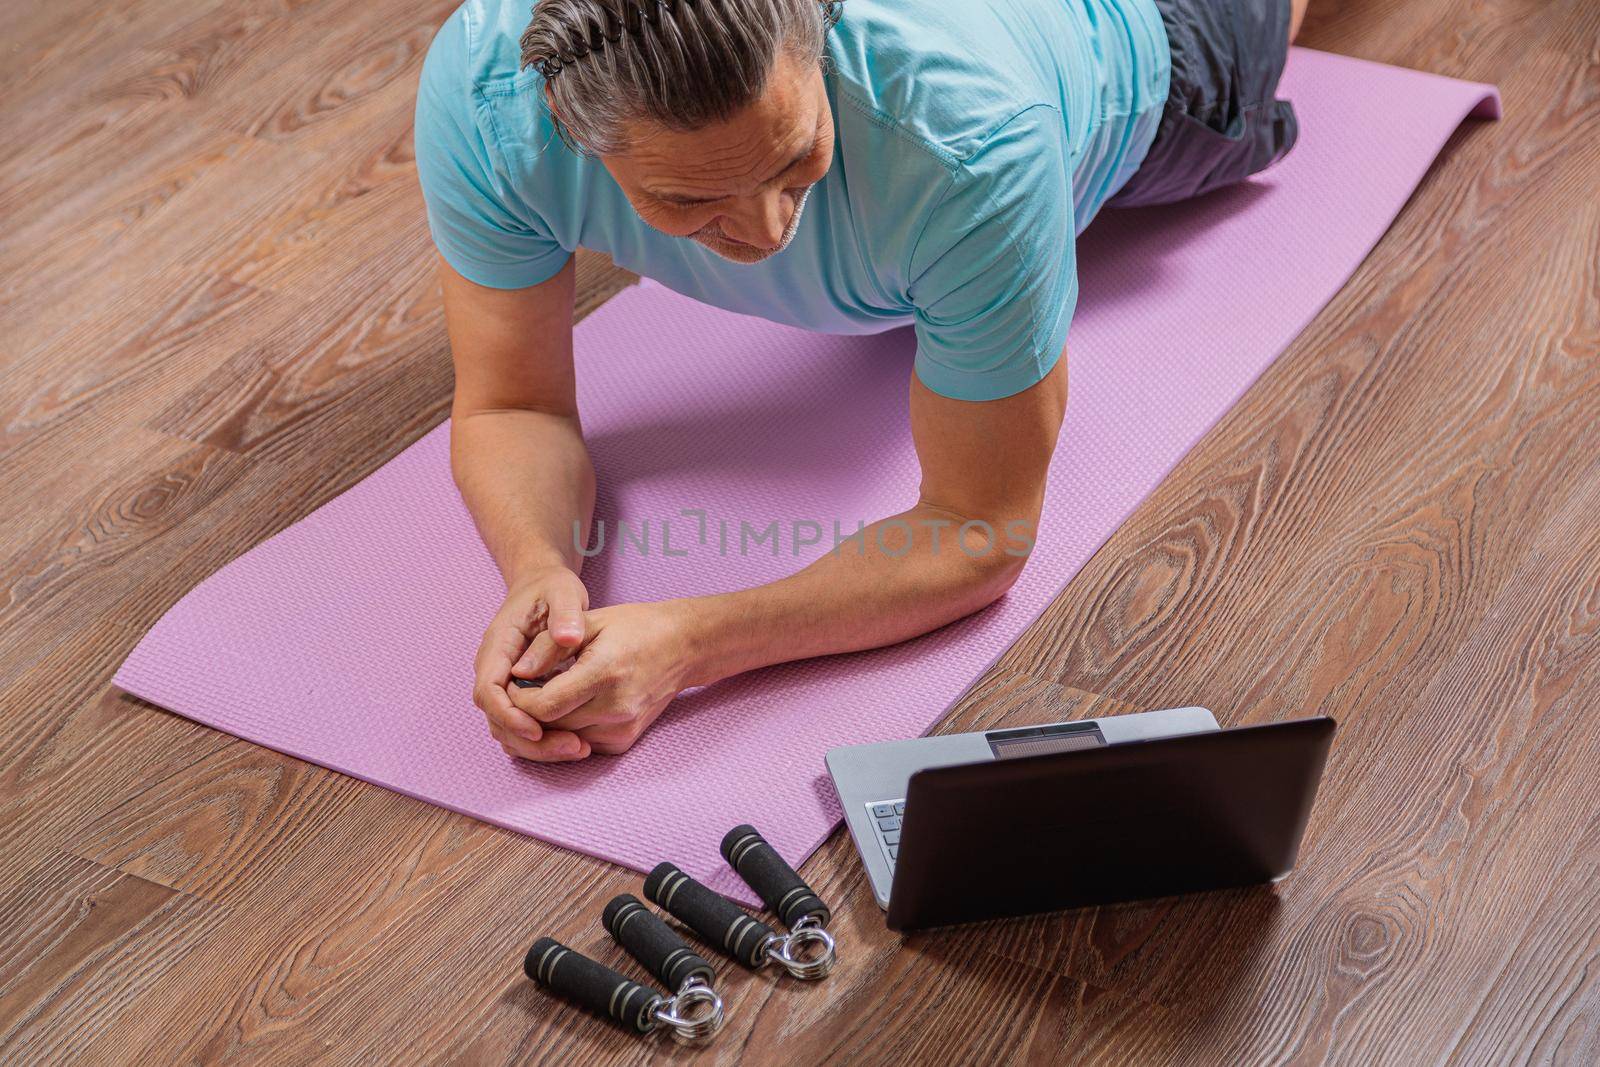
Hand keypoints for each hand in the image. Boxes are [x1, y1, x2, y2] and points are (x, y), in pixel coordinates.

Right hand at [473, 565, 591, 760]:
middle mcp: (494, 668)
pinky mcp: (518, 690)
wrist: (543, 585)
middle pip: (496, 717)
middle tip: (570, 748)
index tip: (539, 730)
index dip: (509, 715)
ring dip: (536, 746)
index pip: (488, 690)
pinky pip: (520, 723)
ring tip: (577, 749)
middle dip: (527, 740)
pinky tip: (574, 742)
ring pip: (507, 726)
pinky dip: (542, 738)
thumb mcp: (563, 591)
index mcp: (498, 646)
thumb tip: (568, 638)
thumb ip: (565, 613)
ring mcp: (504, 681)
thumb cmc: (552, 588)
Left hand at [509, 600, 697, 757]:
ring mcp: (622, 728)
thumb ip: (549, 645)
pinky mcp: (624, 741)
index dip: (518, 699)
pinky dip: (565, 731)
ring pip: (561, 741)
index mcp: (604, 673)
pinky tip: (565, 708)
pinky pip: (580, 744)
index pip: (544, 705)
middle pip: (549, 728)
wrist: (683, 647)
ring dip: (544, 724)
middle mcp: (615, 708)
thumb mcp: (591, 621)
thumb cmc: (636, 627)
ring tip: (540, 697)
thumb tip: (517, 672)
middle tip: (519, 691)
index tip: (513, 683)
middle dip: (525, 714)